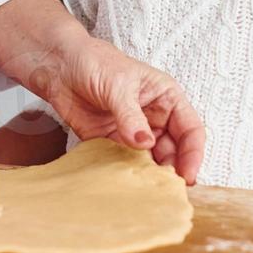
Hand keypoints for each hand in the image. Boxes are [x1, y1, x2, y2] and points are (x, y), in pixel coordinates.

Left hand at [34, 36, 205, 184]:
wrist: (60, 66)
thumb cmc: (95, 62)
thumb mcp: (118, 85)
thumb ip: (130, 115)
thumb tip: (145, 143)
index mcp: (166, 98)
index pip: (190, 130)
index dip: (193, 154)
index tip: (188, 175)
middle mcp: (154, 118)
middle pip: (174, 151)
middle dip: (173, 171)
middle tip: (167, 190)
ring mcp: (133, 133)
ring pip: (150, 161)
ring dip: (149, 176)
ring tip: (146, 190)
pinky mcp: (111, 143)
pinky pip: (124, 164)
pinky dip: (125, 175)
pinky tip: (123, 183)